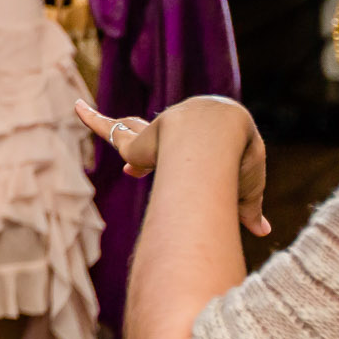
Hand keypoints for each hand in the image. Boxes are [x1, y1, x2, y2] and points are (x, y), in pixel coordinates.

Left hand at [75, 99, 268, 235]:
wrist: (222, 132)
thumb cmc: (239, 161)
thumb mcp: (245, 188)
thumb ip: (247, 208)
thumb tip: (262, 231)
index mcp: (204, 141)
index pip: (184, 152)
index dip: (174, 165)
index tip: (162, 178)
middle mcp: (175, 133)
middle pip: (155, 138)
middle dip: (147, 148)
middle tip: (134, 169)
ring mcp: (154, 137)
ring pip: (129, 130)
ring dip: (115, 130)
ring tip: (94, 120)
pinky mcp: (136, 146)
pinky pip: (107, 129)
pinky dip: (90, 120)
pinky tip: (76, 107)